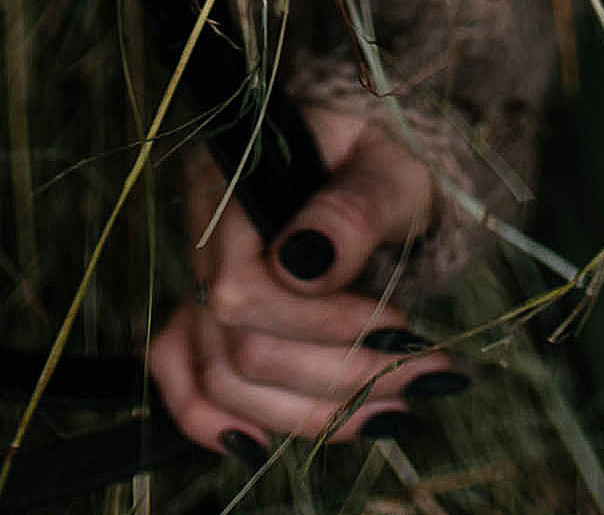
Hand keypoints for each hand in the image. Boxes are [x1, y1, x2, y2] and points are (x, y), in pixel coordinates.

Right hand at [147, 112, 458, 455]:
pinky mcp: (208, 318)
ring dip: (312, 412)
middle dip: (339, 375)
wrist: (373, 166)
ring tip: (394, 407)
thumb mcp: (389, 169)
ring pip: (226, 382)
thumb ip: (351, 210)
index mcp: (235, 185)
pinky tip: (260, 445)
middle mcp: (204, 236)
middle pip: (241, 349)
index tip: (399, 327)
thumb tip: (304, 265)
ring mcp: (200, 281)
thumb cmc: (382, 158)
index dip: (321, 325)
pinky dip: (212, 422)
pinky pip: (182, 379)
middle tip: (422, 372)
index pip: (244, 288)